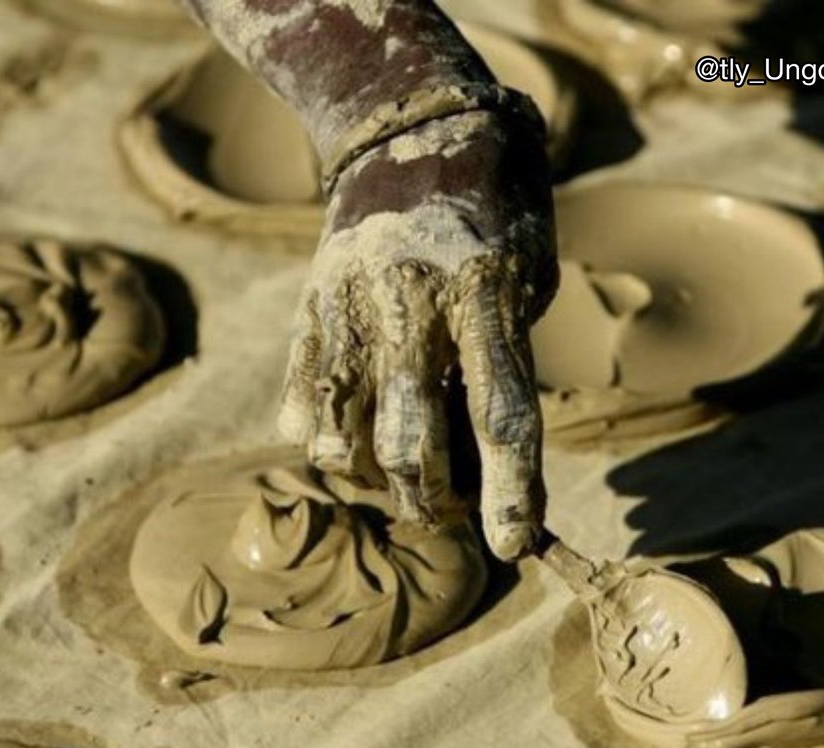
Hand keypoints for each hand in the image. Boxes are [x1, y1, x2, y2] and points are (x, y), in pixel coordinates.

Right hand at [277, 110, 557, 559]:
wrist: (412, 124)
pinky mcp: (309, 303)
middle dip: (431, 501)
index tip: (515, 546)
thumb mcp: (525, 276)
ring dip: (371, 478)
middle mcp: (411, 303)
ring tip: (394, 474)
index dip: (511, 491)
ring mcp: (349, 303)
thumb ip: (503, 359)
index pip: (502, 414)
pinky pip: (297, 400)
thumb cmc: (492, 212)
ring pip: (339, 433)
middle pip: (410, 442)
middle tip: (447, 511)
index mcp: (485, 293)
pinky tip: (347, 433)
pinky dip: (320, 436)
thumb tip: (482, 458)